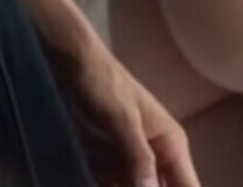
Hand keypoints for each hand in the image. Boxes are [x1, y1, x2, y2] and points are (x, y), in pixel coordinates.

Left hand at [47, 41, 201, 186]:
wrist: (72, 67)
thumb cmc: (104, 85)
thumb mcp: (122, 120)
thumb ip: (138, 159)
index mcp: (171, 146)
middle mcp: (156, 161)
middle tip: (119, 185)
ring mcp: (130, 167)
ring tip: (107, 181)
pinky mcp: (107, 170)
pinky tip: (94, 179)